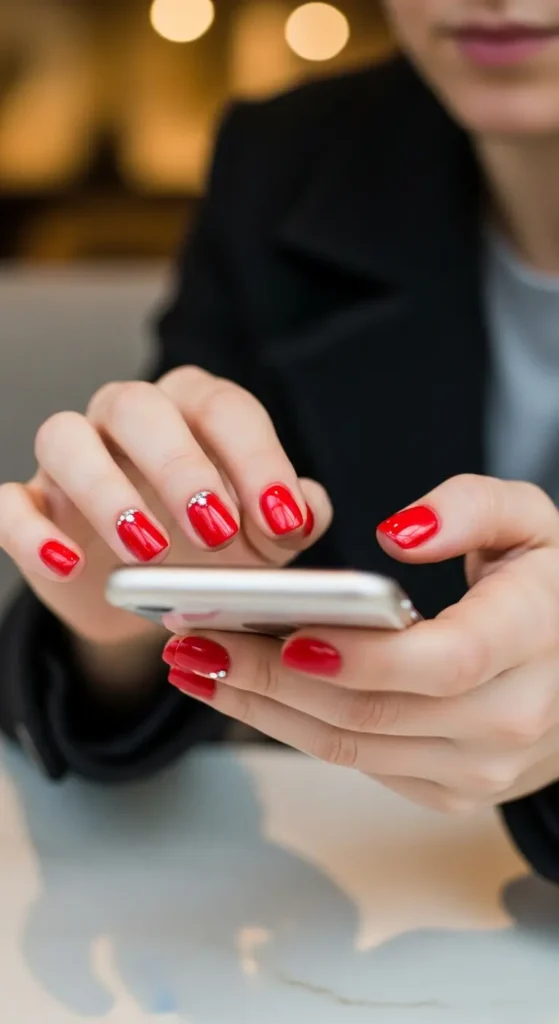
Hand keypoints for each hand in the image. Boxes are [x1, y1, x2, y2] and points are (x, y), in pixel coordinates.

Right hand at [0, 367, 330, 651]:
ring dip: (105, 490)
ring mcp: (71, 460)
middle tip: (217, 532)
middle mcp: (127, 419)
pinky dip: (30, 530)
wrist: (145, 593)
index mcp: (193, 411)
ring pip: (65, 437)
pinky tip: (67, 564)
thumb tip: (310, 508)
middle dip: (180, 466)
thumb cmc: (212, 548)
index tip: (283, 520)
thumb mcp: (263, 540)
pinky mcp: (31, 506)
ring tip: (148, 551)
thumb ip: (291, 519)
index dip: (256, 459)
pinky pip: (8, 501)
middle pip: (139, 406)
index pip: (223, 408)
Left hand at [164, 475, 558, 813]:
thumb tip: (397, 535)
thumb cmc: (550, 589)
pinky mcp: (449, 789)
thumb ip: (472, 507)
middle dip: (268, 679)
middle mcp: (509, 719)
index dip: (363, 656)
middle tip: (193, 639)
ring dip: (261, 709)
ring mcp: (479, 768)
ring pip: (349, 749)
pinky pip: (355, 764)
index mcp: (535, 640)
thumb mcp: (532, 522)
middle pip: (372, 714)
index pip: (443, 662)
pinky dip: (291, 728)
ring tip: (196, 664)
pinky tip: (247, 692)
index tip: (288, 632)